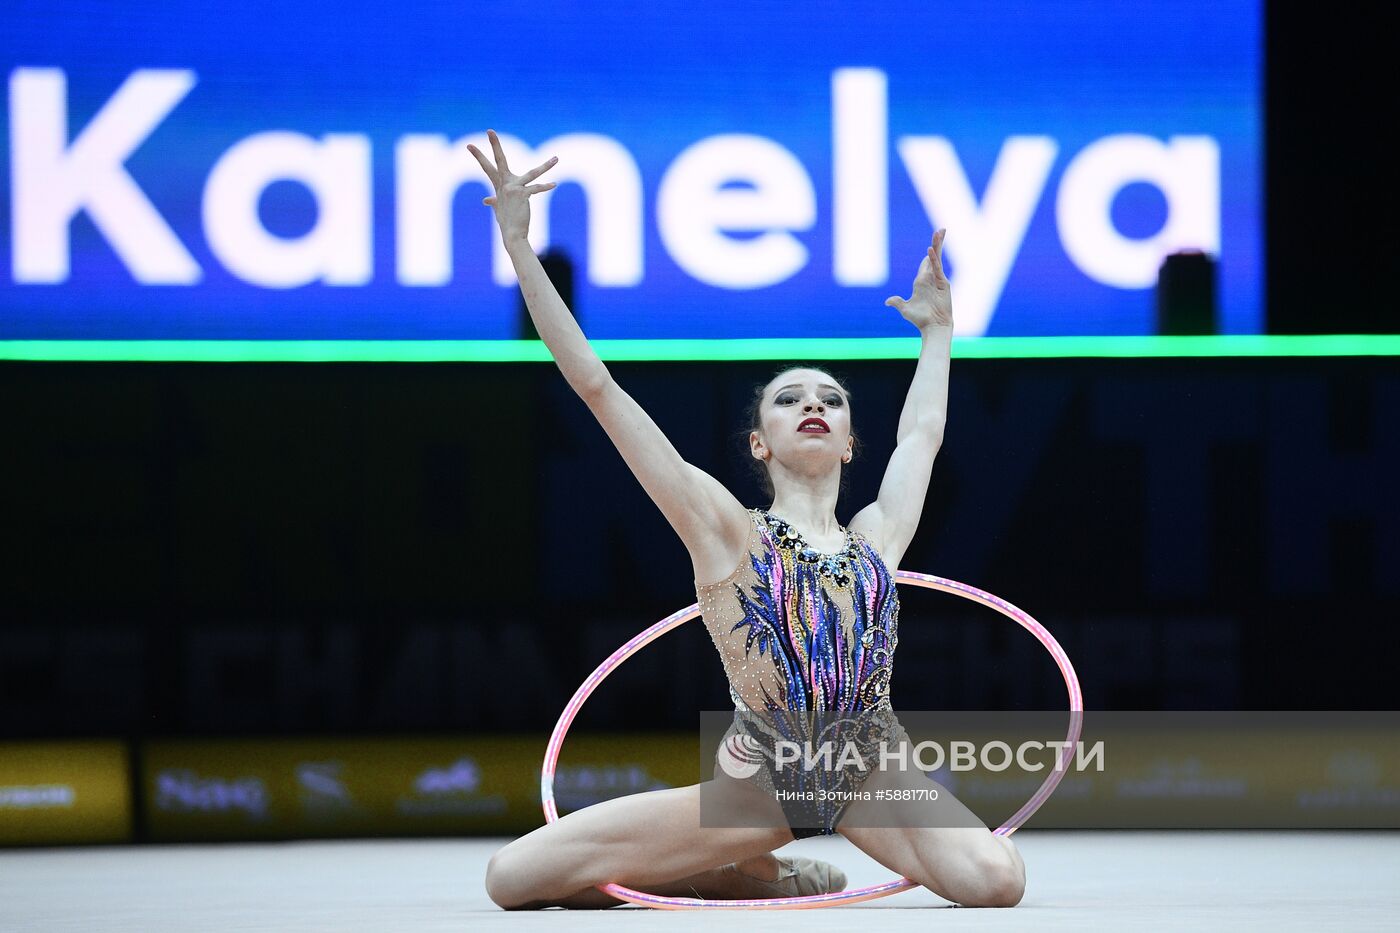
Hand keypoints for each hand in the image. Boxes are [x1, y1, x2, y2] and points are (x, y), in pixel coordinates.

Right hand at [467, 129, 557, 243]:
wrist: (512, 234)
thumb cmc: (506, 221)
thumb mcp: (498, 208)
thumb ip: (494, 201)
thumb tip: (486, 200)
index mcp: (499, 184)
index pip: (487, 167)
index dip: (478, 155)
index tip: (468, 145)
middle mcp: (504, 183)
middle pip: (499, 160)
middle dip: (494, 145)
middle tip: (489, 130)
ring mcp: (513, 188)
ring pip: (532, 173)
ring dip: (546, 166)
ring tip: (556, 159)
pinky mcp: (522, 194)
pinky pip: (537, 189)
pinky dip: (545, 187)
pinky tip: (554, 184)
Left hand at [885, 229, 952, 330]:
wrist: (933, 327)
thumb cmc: (920, 319)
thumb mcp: (905, 309)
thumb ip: (898, 303)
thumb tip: (887, 301)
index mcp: (921, 282)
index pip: (925, 264)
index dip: (928, 254)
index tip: (931, 244)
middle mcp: (930, 279)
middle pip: (933, 256)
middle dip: (937, 243)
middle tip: (940, 230)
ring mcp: (937, 280)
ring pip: (937, 258)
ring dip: (938, 245)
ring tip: (940, 231)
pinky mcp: (943, 284)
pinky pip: (937, 268)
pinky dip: (933, 259)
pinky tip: (930, 250)